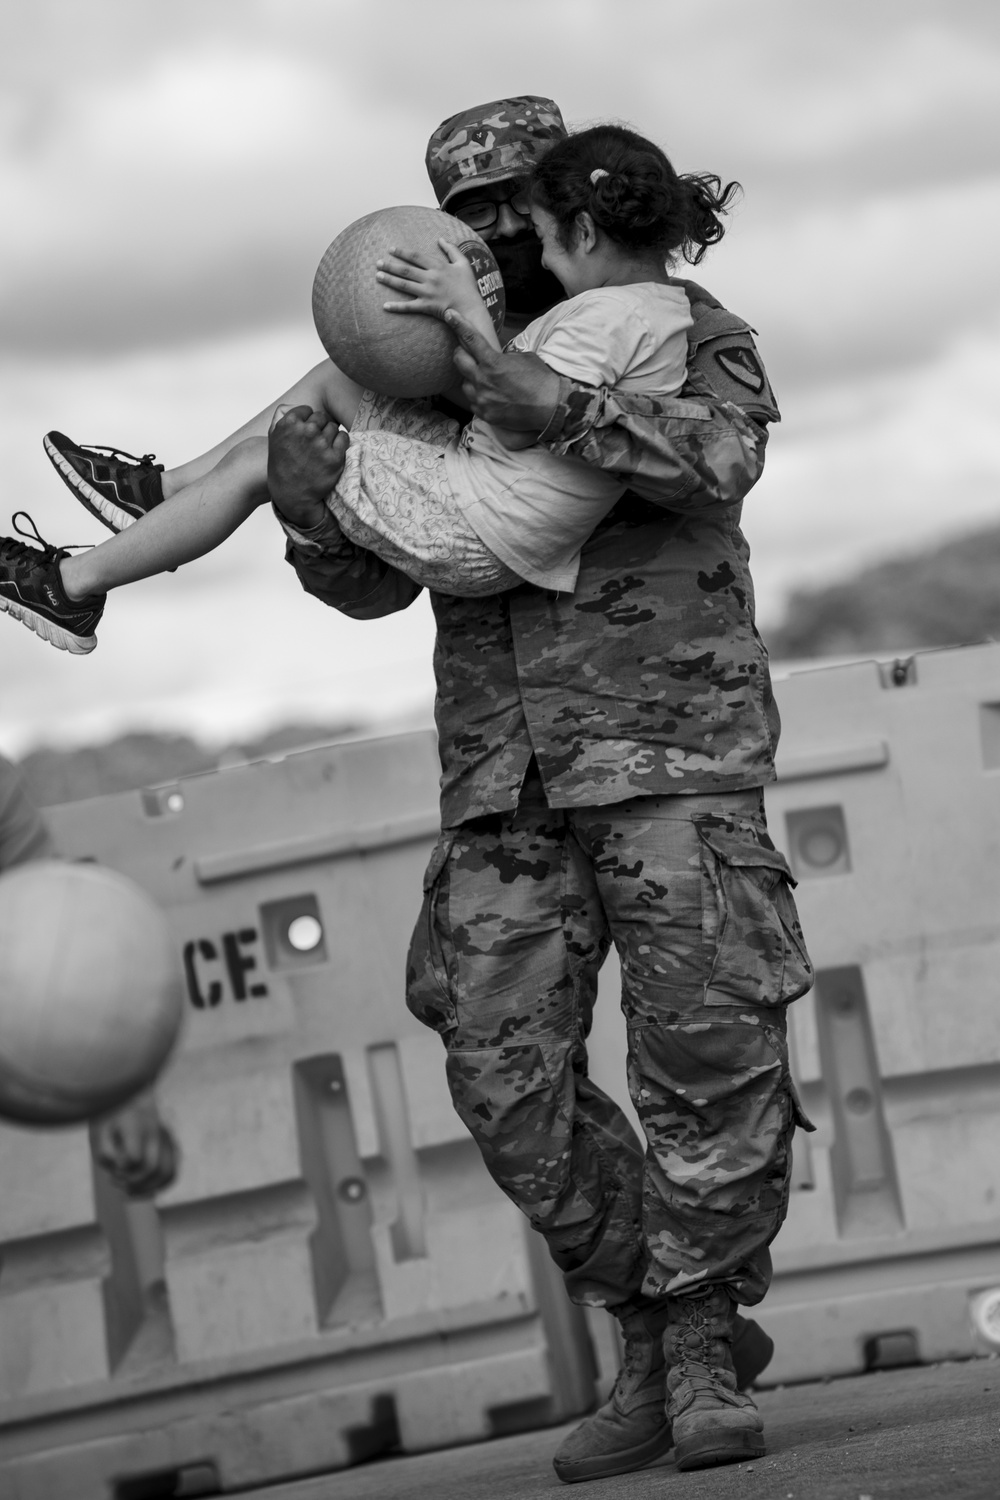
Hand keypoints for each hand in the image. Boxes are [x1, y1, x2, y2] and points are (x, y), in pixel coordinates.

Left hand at [93, 1095, 178, 1198]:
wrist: (127, 1094)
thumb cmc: (108, 1116)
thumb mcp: (98, 1131)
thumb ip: (106, 1152)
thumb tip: (121, 1170)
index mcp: (135, 1124)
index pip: (135, 1158)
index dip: (122, 1171)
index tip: (111, 1171)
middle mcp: (155, 1130)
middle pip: (153, 1168)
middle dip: (134, 1182)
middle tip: (118, 1183)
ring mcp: (166, 1136)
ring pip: (167, 1172)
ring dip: (149, 1188)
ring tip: (131, 1190)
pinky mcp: (171, 1143)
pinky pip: (173, 1170)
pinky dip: (162, 1184)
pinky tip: (147, 1189)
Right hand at [268, 405, 348, 528]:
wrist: (291, 494)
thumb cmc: (282, 467)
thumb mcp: (275, 439)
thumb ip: (285, 421)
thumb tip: (301, 411)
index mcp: (289, 424)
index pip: (308, 410)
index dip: (308, 420)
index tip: (306, 431)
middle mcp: (305, 431)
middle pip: (322, 417)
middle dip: (320, 427)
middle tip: (316, 441)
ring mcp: (321, 444)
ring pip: (333, 427)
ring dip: (330, 435)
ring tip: (322, 449)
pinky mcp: (334, 457)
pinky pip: (344, 438)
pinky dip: (341, 443)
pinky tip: (333, 451)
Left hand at [377, 241, 482, 322]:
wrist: (471, 309)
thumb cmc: (468, 286)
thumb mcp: (463, 264)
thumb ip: (452, 250)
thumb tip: (441, 239)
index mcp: (438, 266)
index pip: (416, 256)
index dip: (402, 252)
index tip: (391, 249)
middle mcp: (431, 278)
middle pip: (406, 270)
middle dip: (390, 265)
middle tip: (377, 263)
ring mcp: (428, 293)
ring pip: (404, 285)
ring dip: (390, 280)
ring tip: (378, 276)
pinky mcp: (427, 307)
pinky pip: (409, 307)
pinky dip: (396, 307)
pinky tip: (385, 306)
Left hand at [444, 310, 561, 432]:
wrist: (550, 408)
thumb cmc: (540, 380)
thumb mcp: (523, 358)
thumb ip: (503, 356)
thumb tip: (495, 355)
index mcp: (493, 362)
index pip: (470, 338)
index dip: (458, 324)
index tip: (449, 314)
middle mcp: (483, 380)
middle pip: (459, 360)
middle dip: (461, 353)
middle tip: (468, 353)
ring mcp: (482, 399)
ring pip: (464, 383)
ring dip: (471, 378)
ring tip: (485, 380)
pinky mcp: (485, 414)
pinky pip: (473, 402)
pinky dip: (479, 396)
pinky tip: (491, 395)